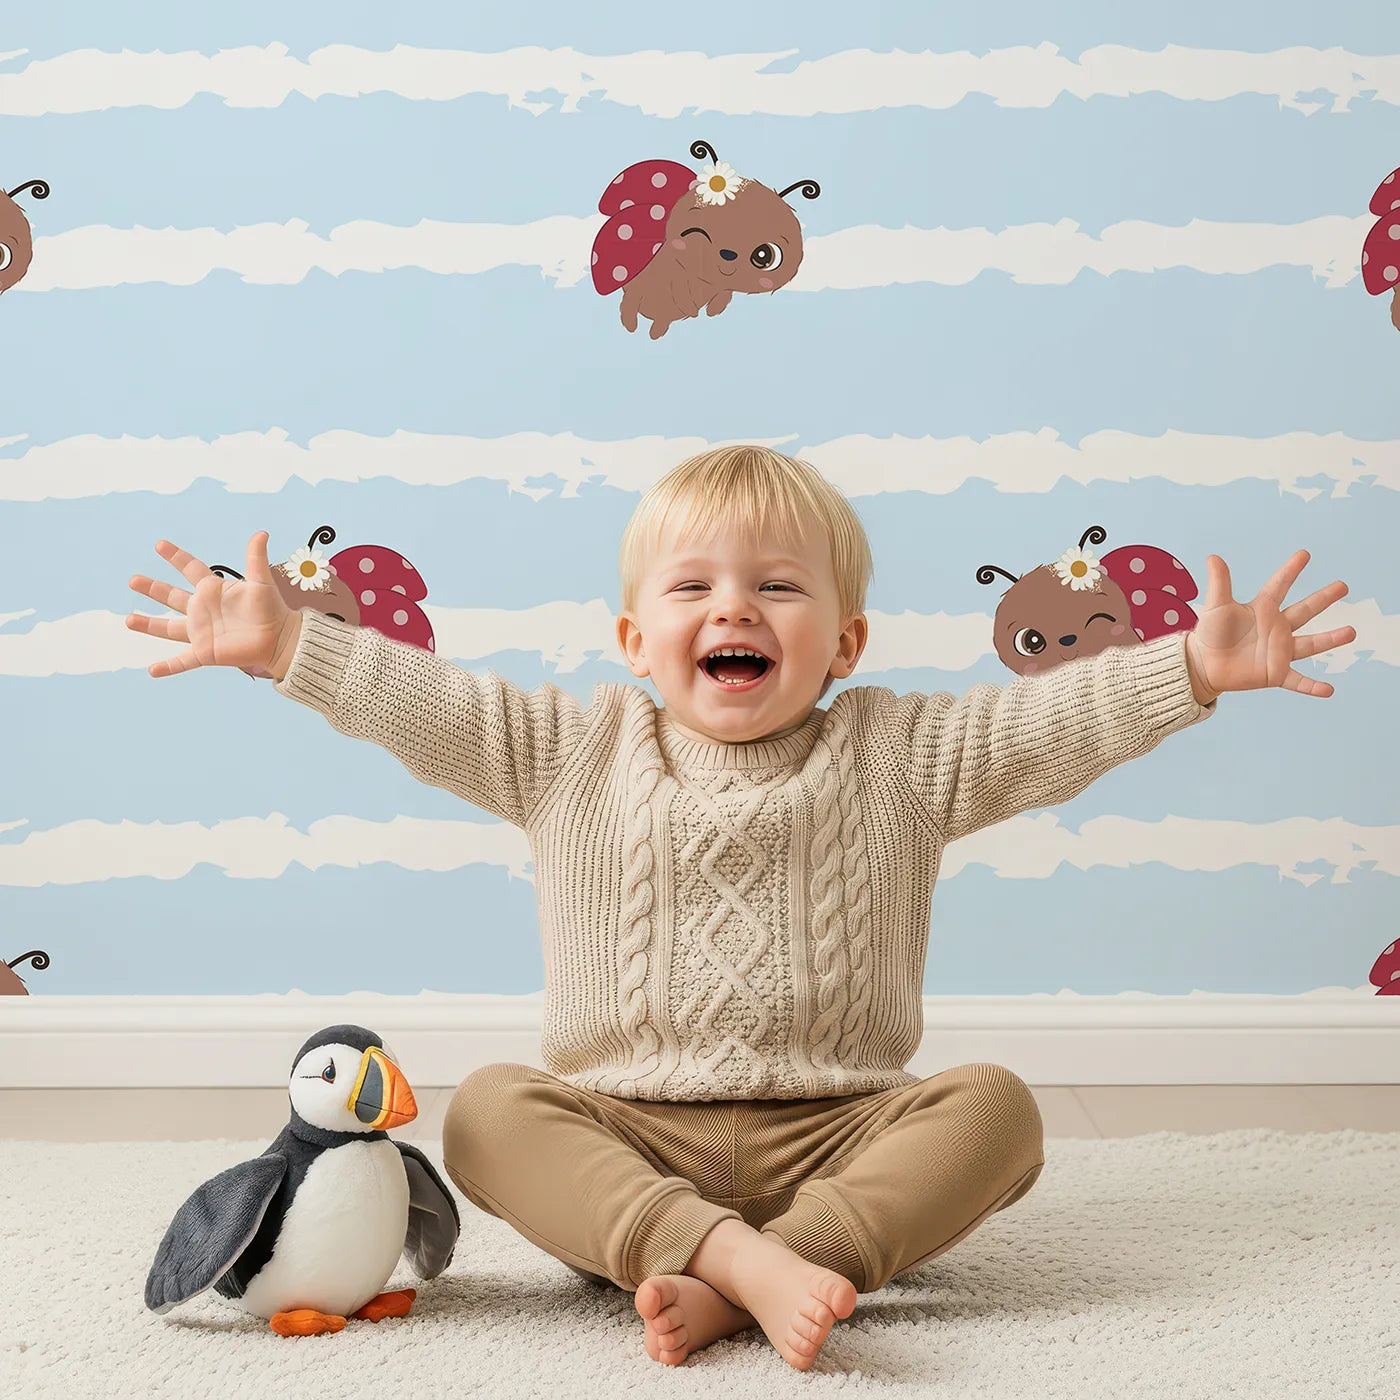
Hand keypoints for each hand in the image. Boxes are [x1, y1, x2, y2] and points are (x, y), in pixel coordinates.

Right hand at [126, 532, 297, 678]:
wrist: (279, 639)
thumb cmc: (272, 609)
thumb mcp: (261, 582)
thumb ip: (256, 558)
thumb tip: (262, 533)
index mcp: (213, 590)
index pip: (190, 568)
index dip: (176, 557)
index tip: (160, 545)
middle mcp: (202, 609)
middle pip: (171, 596)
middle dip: (152, 588)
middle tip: (133, 580)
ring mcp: (201, 631)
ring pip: (168, 628)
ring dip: (148, 624)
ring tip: (127, 620)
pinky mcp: (205, 652)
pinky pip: (183, 661)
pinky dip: (168, 667)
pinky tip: (152, 671)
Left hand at [1184, 550, 1354, 702]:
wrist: (1204, 664)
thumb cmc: (1211, 634)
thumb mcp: (1215, 607)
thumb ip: (1219, 583)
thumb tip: (1213, 557)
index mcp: (1263, 609)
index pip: (1280, 585)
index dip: (1291, 570)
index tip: (1304, 554)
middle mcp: (1276, 628)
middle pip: (1304, 610)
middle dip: (1323, 598)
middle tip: (1343, 586)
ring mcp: (1279, 651)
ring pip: (1310, 644)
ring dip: (1330, 639)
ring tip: (1351, 632)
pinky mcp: (1275, 673)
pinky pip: (1298, 681)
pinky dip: (1312, 687)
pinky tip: (1328, 690)